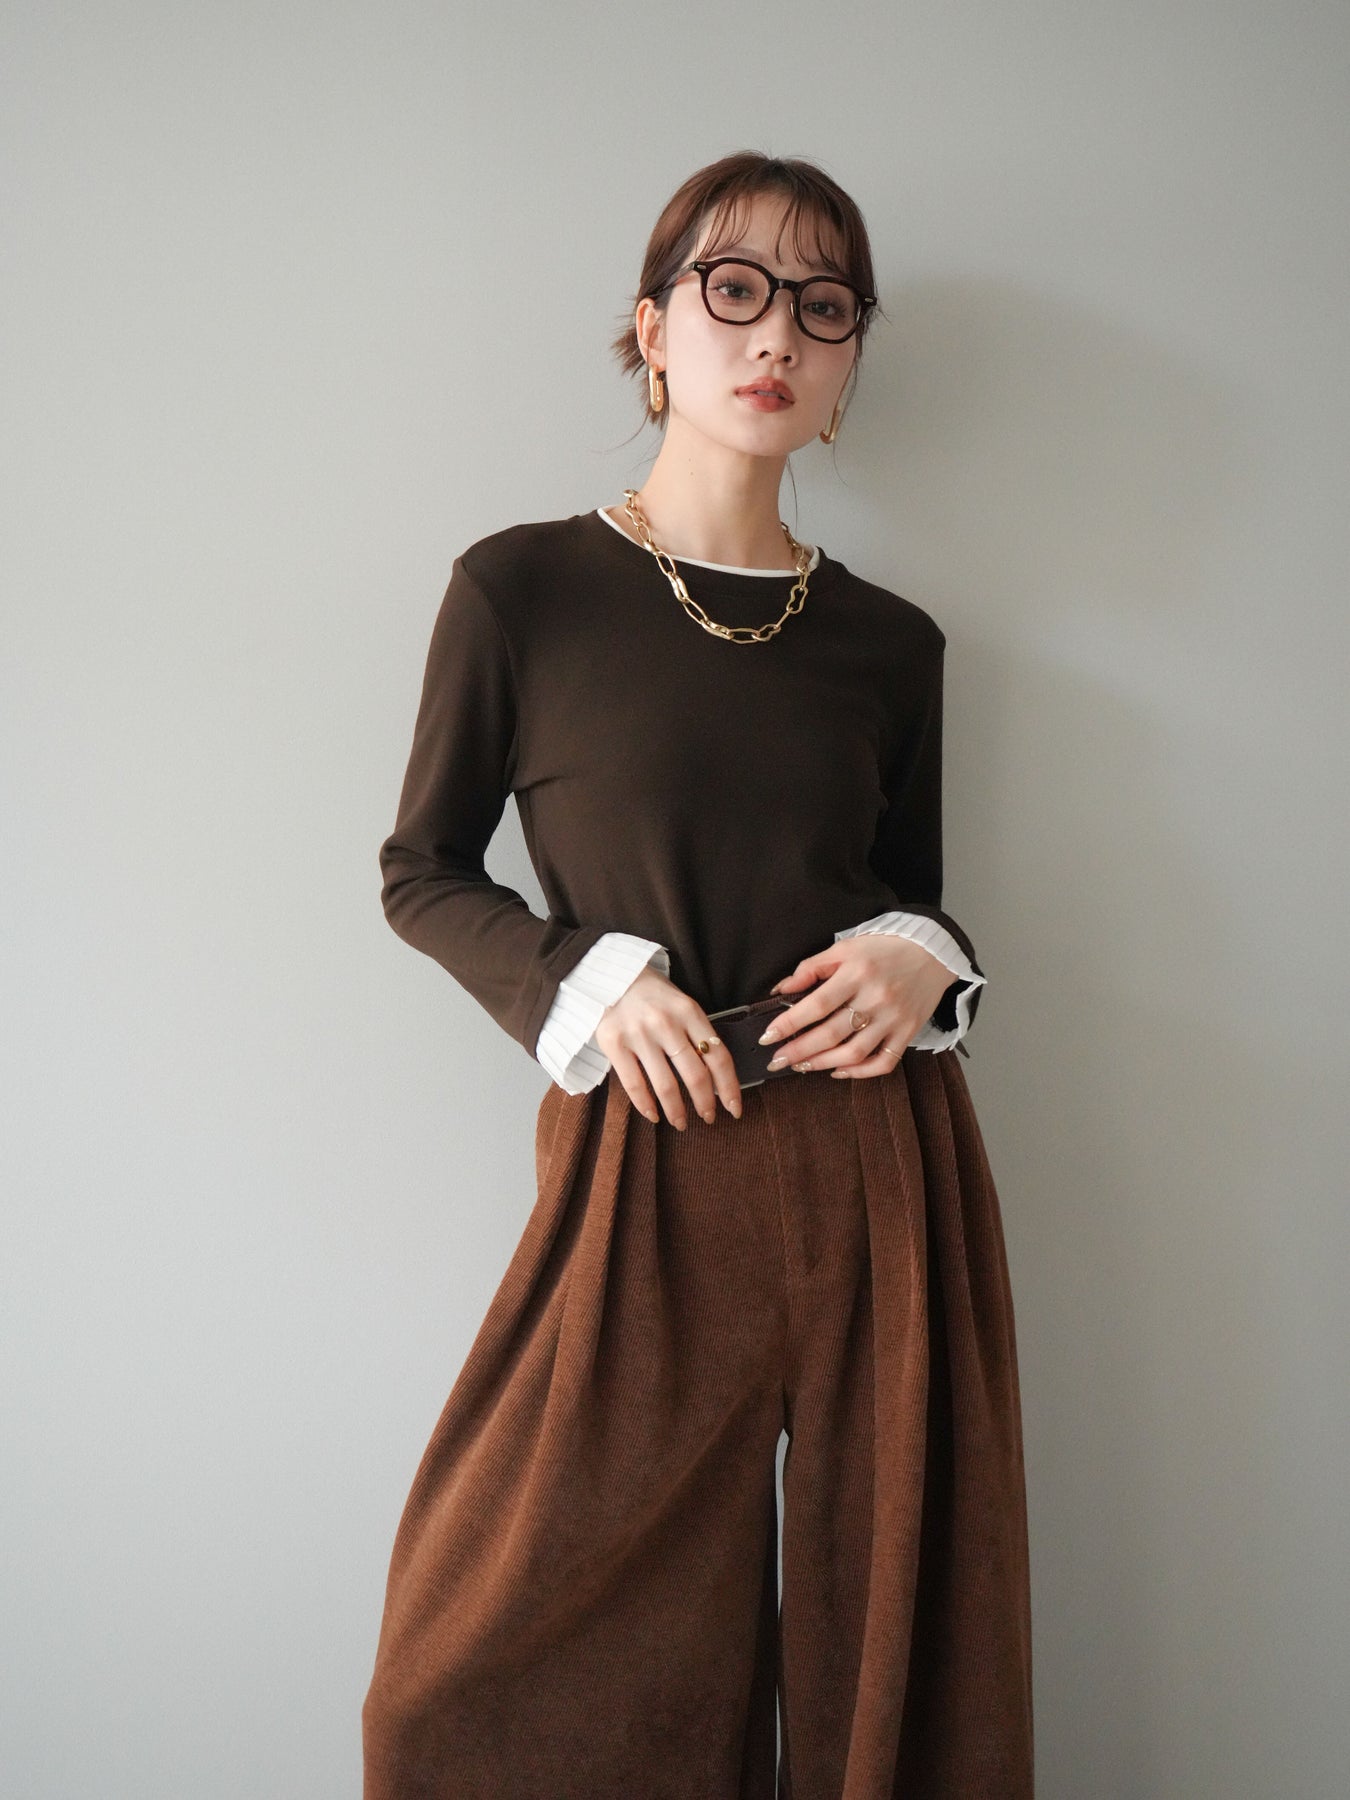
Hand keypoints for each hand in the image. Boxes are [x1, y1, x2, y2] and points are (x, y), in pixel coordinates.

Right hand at [593, 966, 742, 1127]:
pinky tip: (653, 1115)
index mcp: (689, 1012)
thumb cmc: (653, 996)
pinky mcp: (614, 1043)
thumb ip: (697, 1035)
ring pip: (666, 1085)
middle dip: (705, 1104)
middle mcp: (666, 1023)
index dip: (730, 1087)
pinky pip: (634, 1083)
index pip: (719, 1056)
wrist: (612, 976)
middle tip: (708, 1118)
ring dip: (677, 1111)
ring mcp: (639, 1034)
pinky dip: (646, 1105)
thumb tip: (716, 1078)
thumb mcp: (682, 1005)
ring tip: (681, 1123)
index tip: (734, 1108)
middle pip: (695, 1075)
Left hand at [761, 936, 955, 1078]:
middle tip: (777, 1060)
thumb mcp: (845, 948)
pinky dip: (859, 1073)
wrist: (932, 953)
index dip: (789, 1023)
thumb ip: (811, 968)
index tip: (768, 1037)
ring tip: (801, 1066)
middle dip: (798, 1051)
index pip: (817, 1004)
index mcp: (857, 973)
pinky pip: (883, 1062)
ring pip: (854, 1053)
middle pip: (831, 1034)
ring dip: (822, 1064)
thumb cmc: (883, 949)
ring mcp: (894, 1019)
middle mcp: (876, 998)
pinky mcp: (908, 1033)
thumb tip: (780, 990)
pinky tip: (838, 1071)